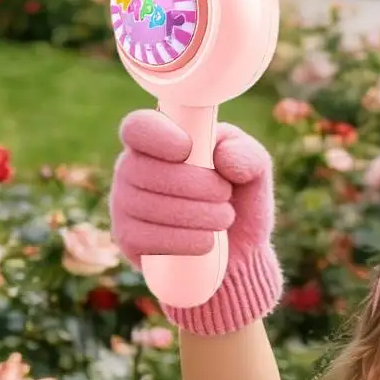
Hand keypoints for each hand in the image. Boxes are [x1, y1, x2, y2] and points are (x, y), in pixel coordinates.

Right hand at [110, 110, 281, 332]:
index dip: (158, 137)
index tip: (187, 149)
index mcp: (160, 140)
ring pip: (147, 205)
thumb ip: (247, 154)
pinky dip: (184, 240)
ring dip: (196, 214)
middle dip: (194, 184)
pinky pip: (146, 238)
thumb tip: (223, 158)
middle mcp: (133, 167)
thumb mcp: (255, 170)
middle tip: (225, 194)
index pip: (138, 128)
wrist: (239, 252)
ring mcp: (124, 204)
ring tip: (224, 218)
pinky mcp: (128, 239)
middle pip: (144, 170)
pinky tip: (207, 241)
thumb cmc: (240, 200)